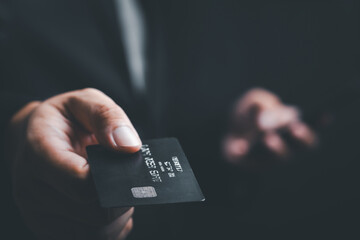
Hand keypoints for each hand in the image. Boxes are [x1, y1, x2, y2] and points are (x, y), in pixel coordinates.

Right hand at [8, 88, 140, 238]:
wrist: (35, 135)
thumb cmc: (63, 119)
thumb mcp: (85, 101)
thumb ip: (107, 117)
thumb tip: (129, 147)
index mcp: (40, 152)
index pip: (81, 183)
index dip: (114, 181)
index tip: (128, 169)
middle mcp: (32, 189)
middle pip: (93, 215)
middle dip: (121, 200)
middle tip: (126, 180)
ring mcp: (38, 213)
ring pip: (94, 234)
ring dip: (117, 216)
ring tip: (116, 191)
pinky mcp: (48, 227)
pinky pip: (88, 239)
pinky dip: (108, 227)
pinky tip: (108, 206)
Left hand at [223, 88, 316, 168]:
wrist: (224, 133)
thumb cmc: (247, 115)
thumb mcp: (252, 100)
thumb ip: (260, 101)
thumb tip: (265, 112)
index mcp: (290, 131)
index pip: (311, 129)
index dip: (320, 124)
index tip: (325, 115)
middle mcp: (285, 147)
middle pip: (302, 147)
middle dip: (302, 138)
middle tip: (295, 127)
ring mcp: (268, 159)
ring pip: (278, 157)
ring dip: (276, 147)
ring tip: (269, 137)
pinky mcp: (247, 163)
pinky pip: (247, 160)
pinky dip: (243, 152)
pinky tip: (240, 147)